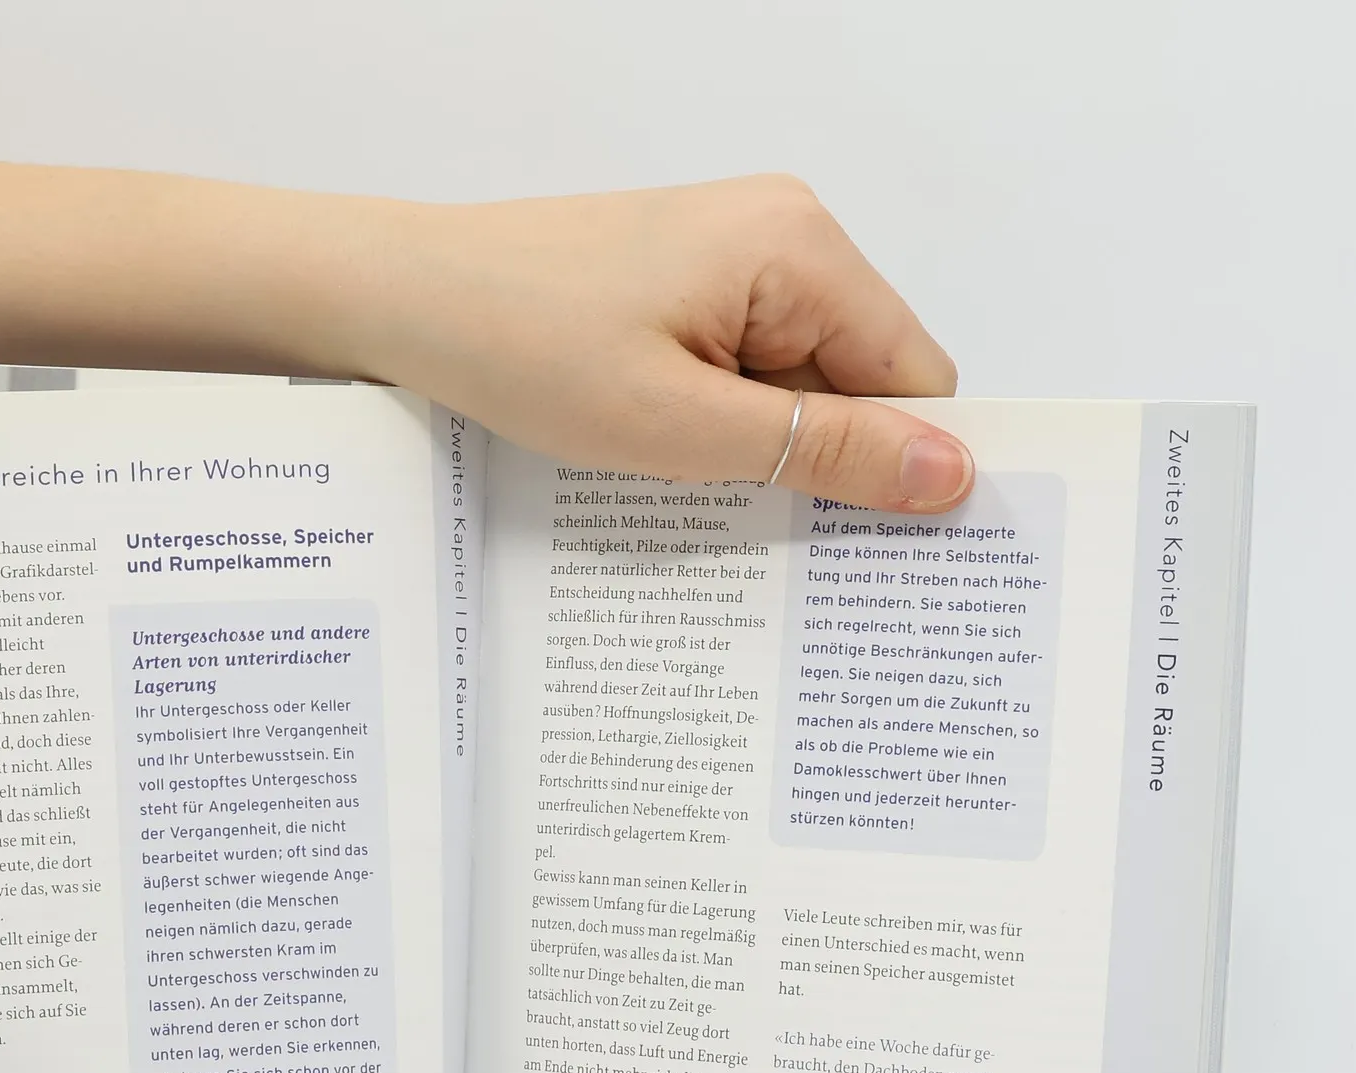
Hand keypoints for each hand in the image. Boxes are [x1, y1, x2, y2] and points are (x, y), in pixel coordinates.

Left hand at [363, 175, 970, 513]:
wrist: (403, 298)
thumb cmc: (524, 346)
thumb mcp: (684, 426)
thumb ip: (824, 453)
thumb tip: (952, 476)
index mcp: (802, 248)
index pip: (916, 378)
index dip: (904, 467)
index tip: (880, 555)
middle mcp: (783, 233)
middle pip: (861, 380)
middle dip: (825, 463)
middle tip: (767, 538)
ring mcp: (734, 255)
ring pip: (800, 383)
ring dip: (764, 450)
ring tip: (693, 488)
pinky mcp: (689, 283)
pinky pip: (746, 369)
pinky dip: (723, 424)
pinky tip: (671, 458)